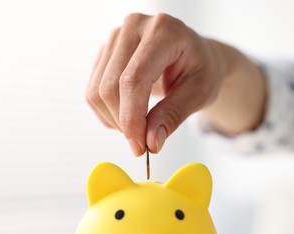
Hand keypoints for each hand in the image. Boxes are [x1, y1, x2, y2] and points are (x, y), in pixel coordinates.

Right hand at [86, 13, 226, 155]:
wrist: (194, 54)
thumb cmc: (201, 70)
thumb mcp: (198, 94)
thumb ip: (173, 116)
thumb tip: (151, 143)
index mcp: (164, 31)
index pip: (134, 79)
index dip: (132, 118)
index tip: (140, 147)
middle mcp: (134, 26)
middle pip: (110, 87)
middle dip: (124, 123)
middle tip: (142, 143)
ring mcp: (116, 37)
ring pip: (96, 91)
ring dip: (114, 120)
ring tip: (139, 128)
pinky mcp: (105, 50)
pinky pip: (93, 90)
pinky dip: (107, 112)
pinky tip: (128, 115)